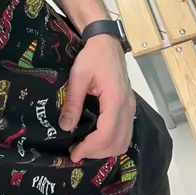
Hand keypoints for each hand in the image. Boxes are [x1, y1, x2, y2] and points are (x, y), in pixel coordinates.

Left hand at [59, 34, 135, 161]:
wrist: (106, 41)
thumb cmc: (92, 56)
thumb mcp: (78, 76)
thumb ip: (73, 101)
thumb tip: (65, 126)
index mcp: (115, 99)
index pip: (107, 133)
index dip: (90, 147)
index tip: (74, 153)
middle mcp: (127, 106)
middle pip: (118, 142)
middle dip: (97, 152)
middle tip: (77, 152)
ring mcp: (130, 107)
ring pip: (124, 140)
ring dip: (106, 149)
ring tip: (86, 148)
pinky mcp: (129, 105)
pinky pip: (125, 132)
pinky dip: (112, 141)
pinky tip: (97, 139)